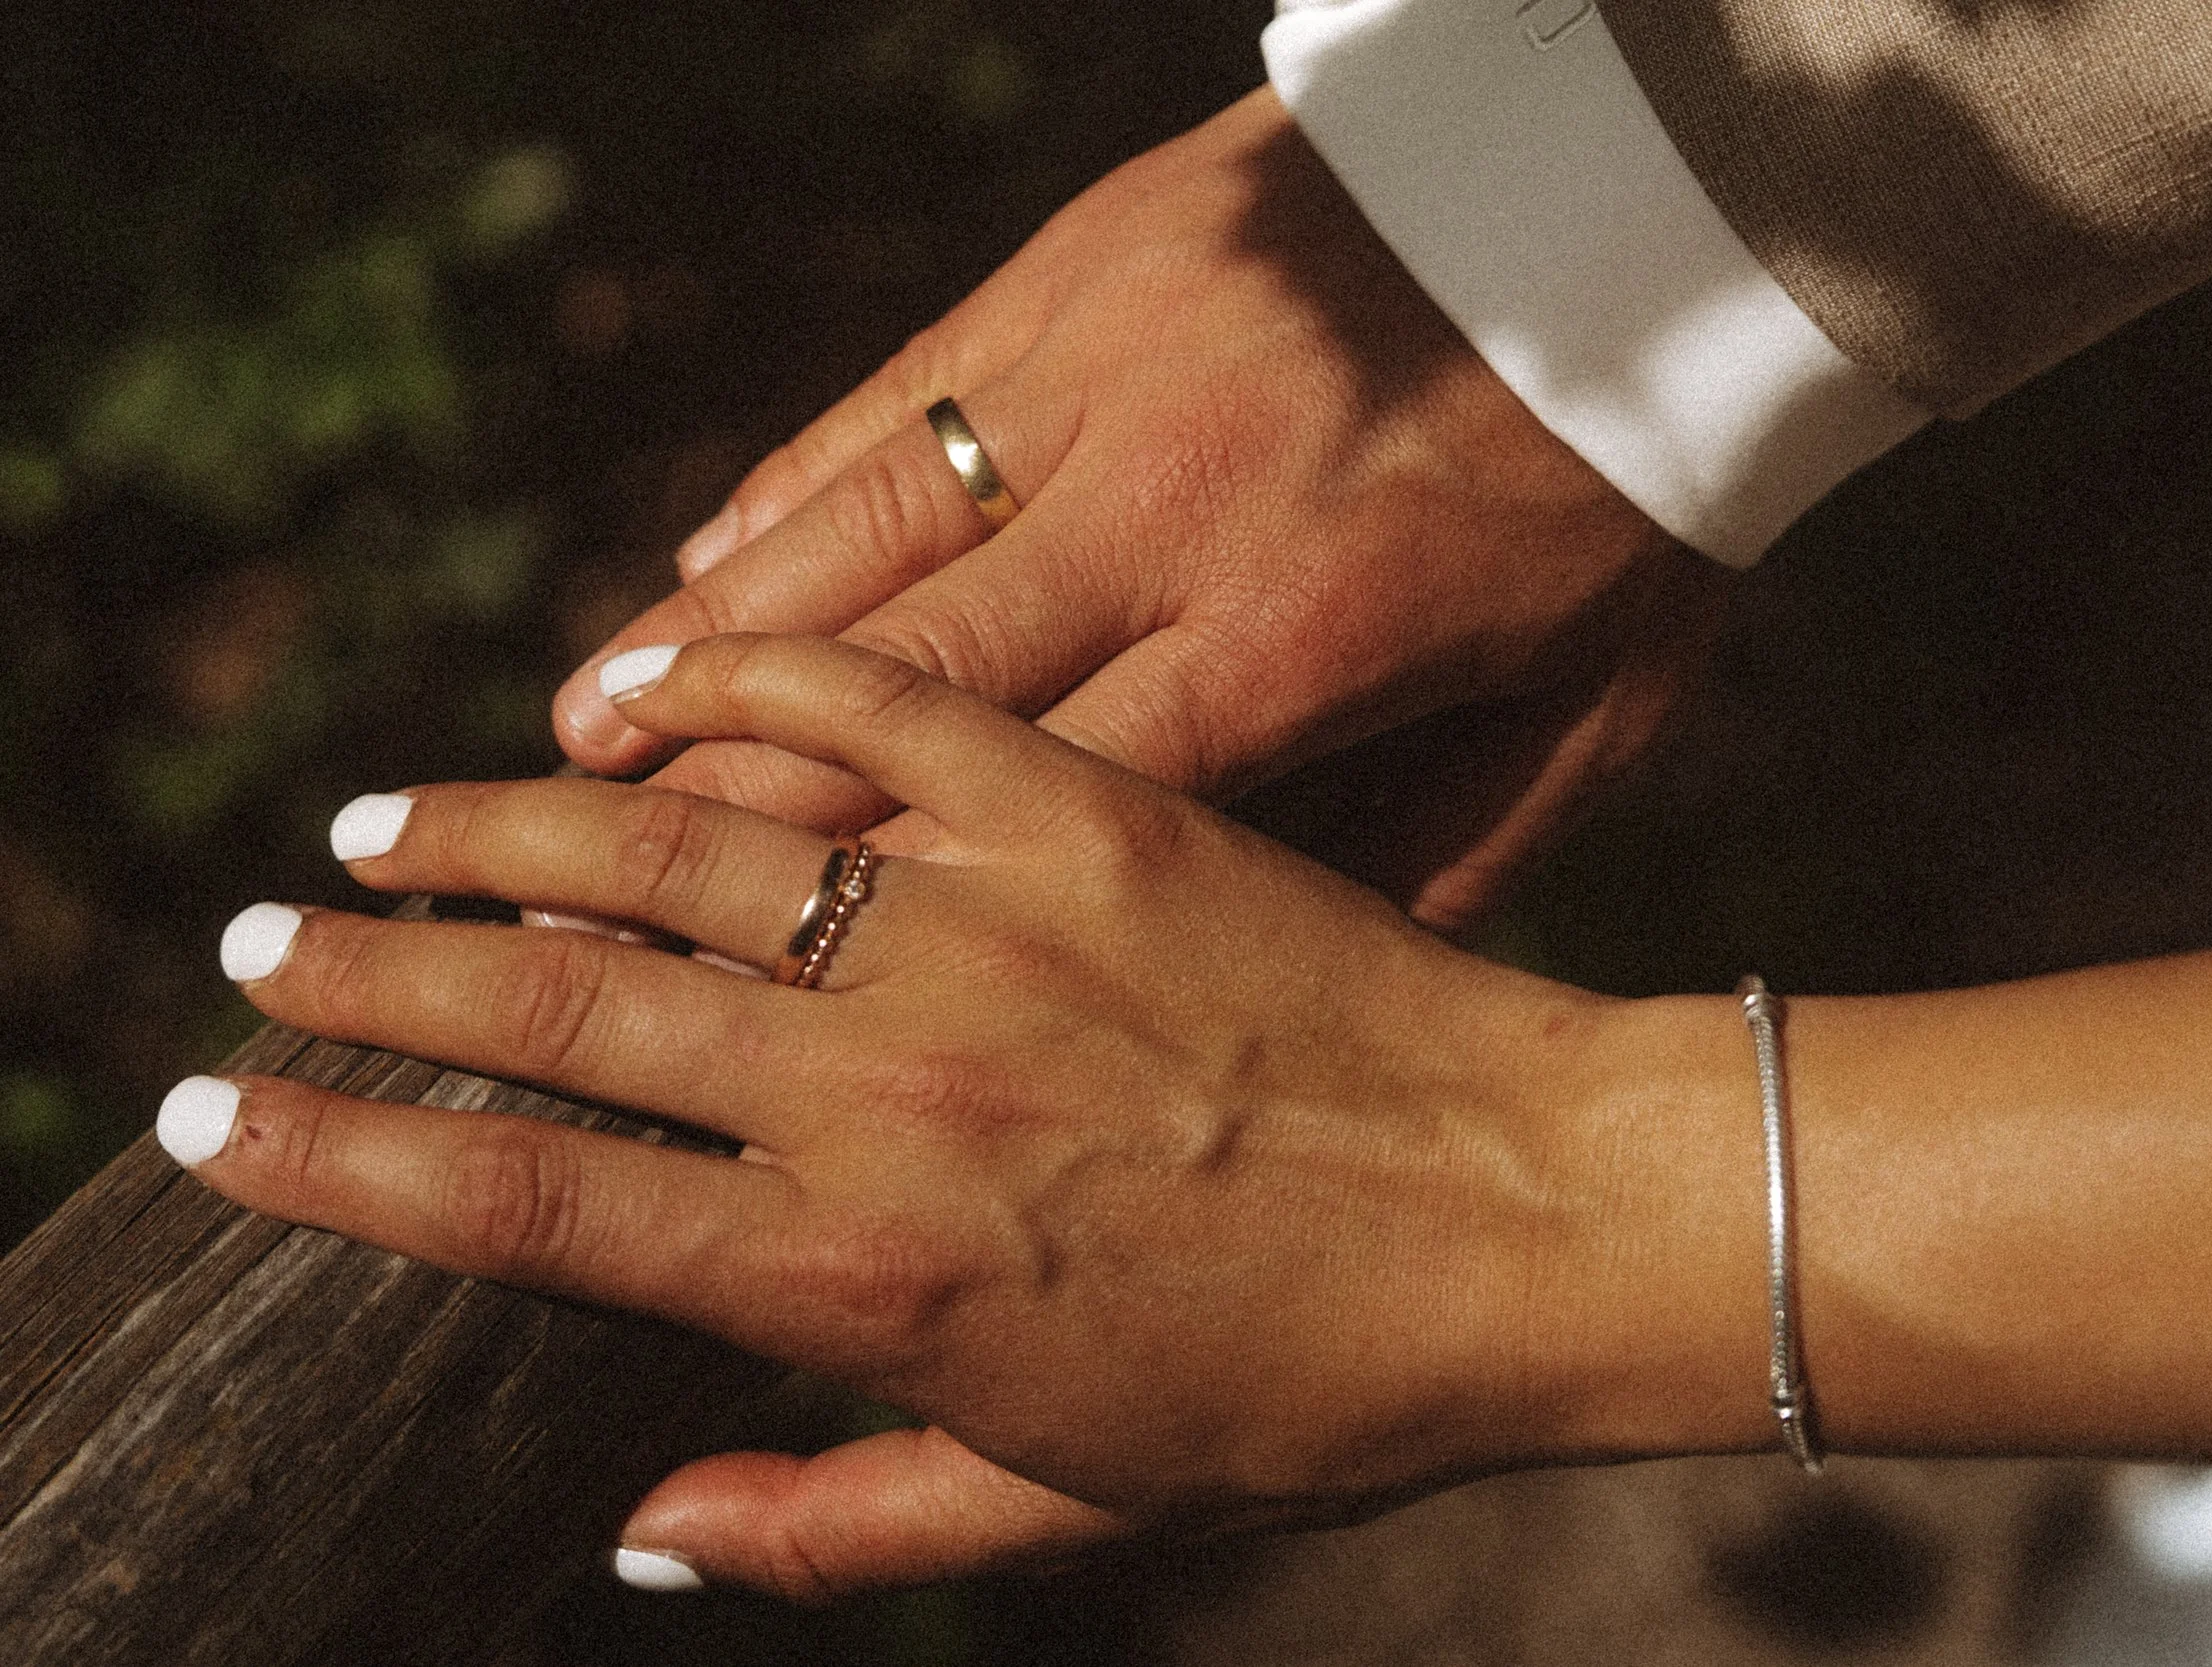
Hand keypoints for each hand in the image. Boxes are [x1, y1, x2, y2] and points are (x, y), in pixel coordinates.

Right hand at [177, 635, 1766, 1597]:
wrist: (1526, 1222)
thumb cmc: (1305, 1393)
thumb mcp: (1058, 1512)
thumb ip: (828, 1528)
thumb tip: (629, 1536)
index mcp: (860, 1274)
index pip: (524, 1204)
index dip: (342, 1161)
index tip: (213, 1123)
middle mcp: (886, 1088)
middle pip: (552, 1011)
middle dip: (366, 982)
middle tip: (251, 948)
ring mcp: (980, 928)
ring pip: (668, 853)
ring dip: (495, 832)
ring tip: (377, 823)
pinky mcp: (1082, 811)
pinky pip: (867, 708)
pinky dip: (729, 675)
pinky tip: (626, 669)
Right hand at [552, 87, 1731, 929]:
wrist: (1637, 208)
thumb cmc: (1626, 496)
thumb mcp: (1583, 717)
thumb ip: (1425, 858)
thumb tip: (1268, 987)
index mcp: (1293, 642)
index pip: (1022, 804)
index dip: (856, 904)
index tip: (727, 991)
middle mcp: (1162, 510)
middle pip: (889, 682)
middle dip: (716, 802)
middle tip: (563, 889)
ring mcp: (1100, 374)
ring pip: (853, 534)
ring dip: (698, 640)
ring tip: (576, 735)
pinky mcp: (1072, 273)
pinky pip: (890, 401)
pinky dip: (786, 493)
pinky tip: (693, 567)